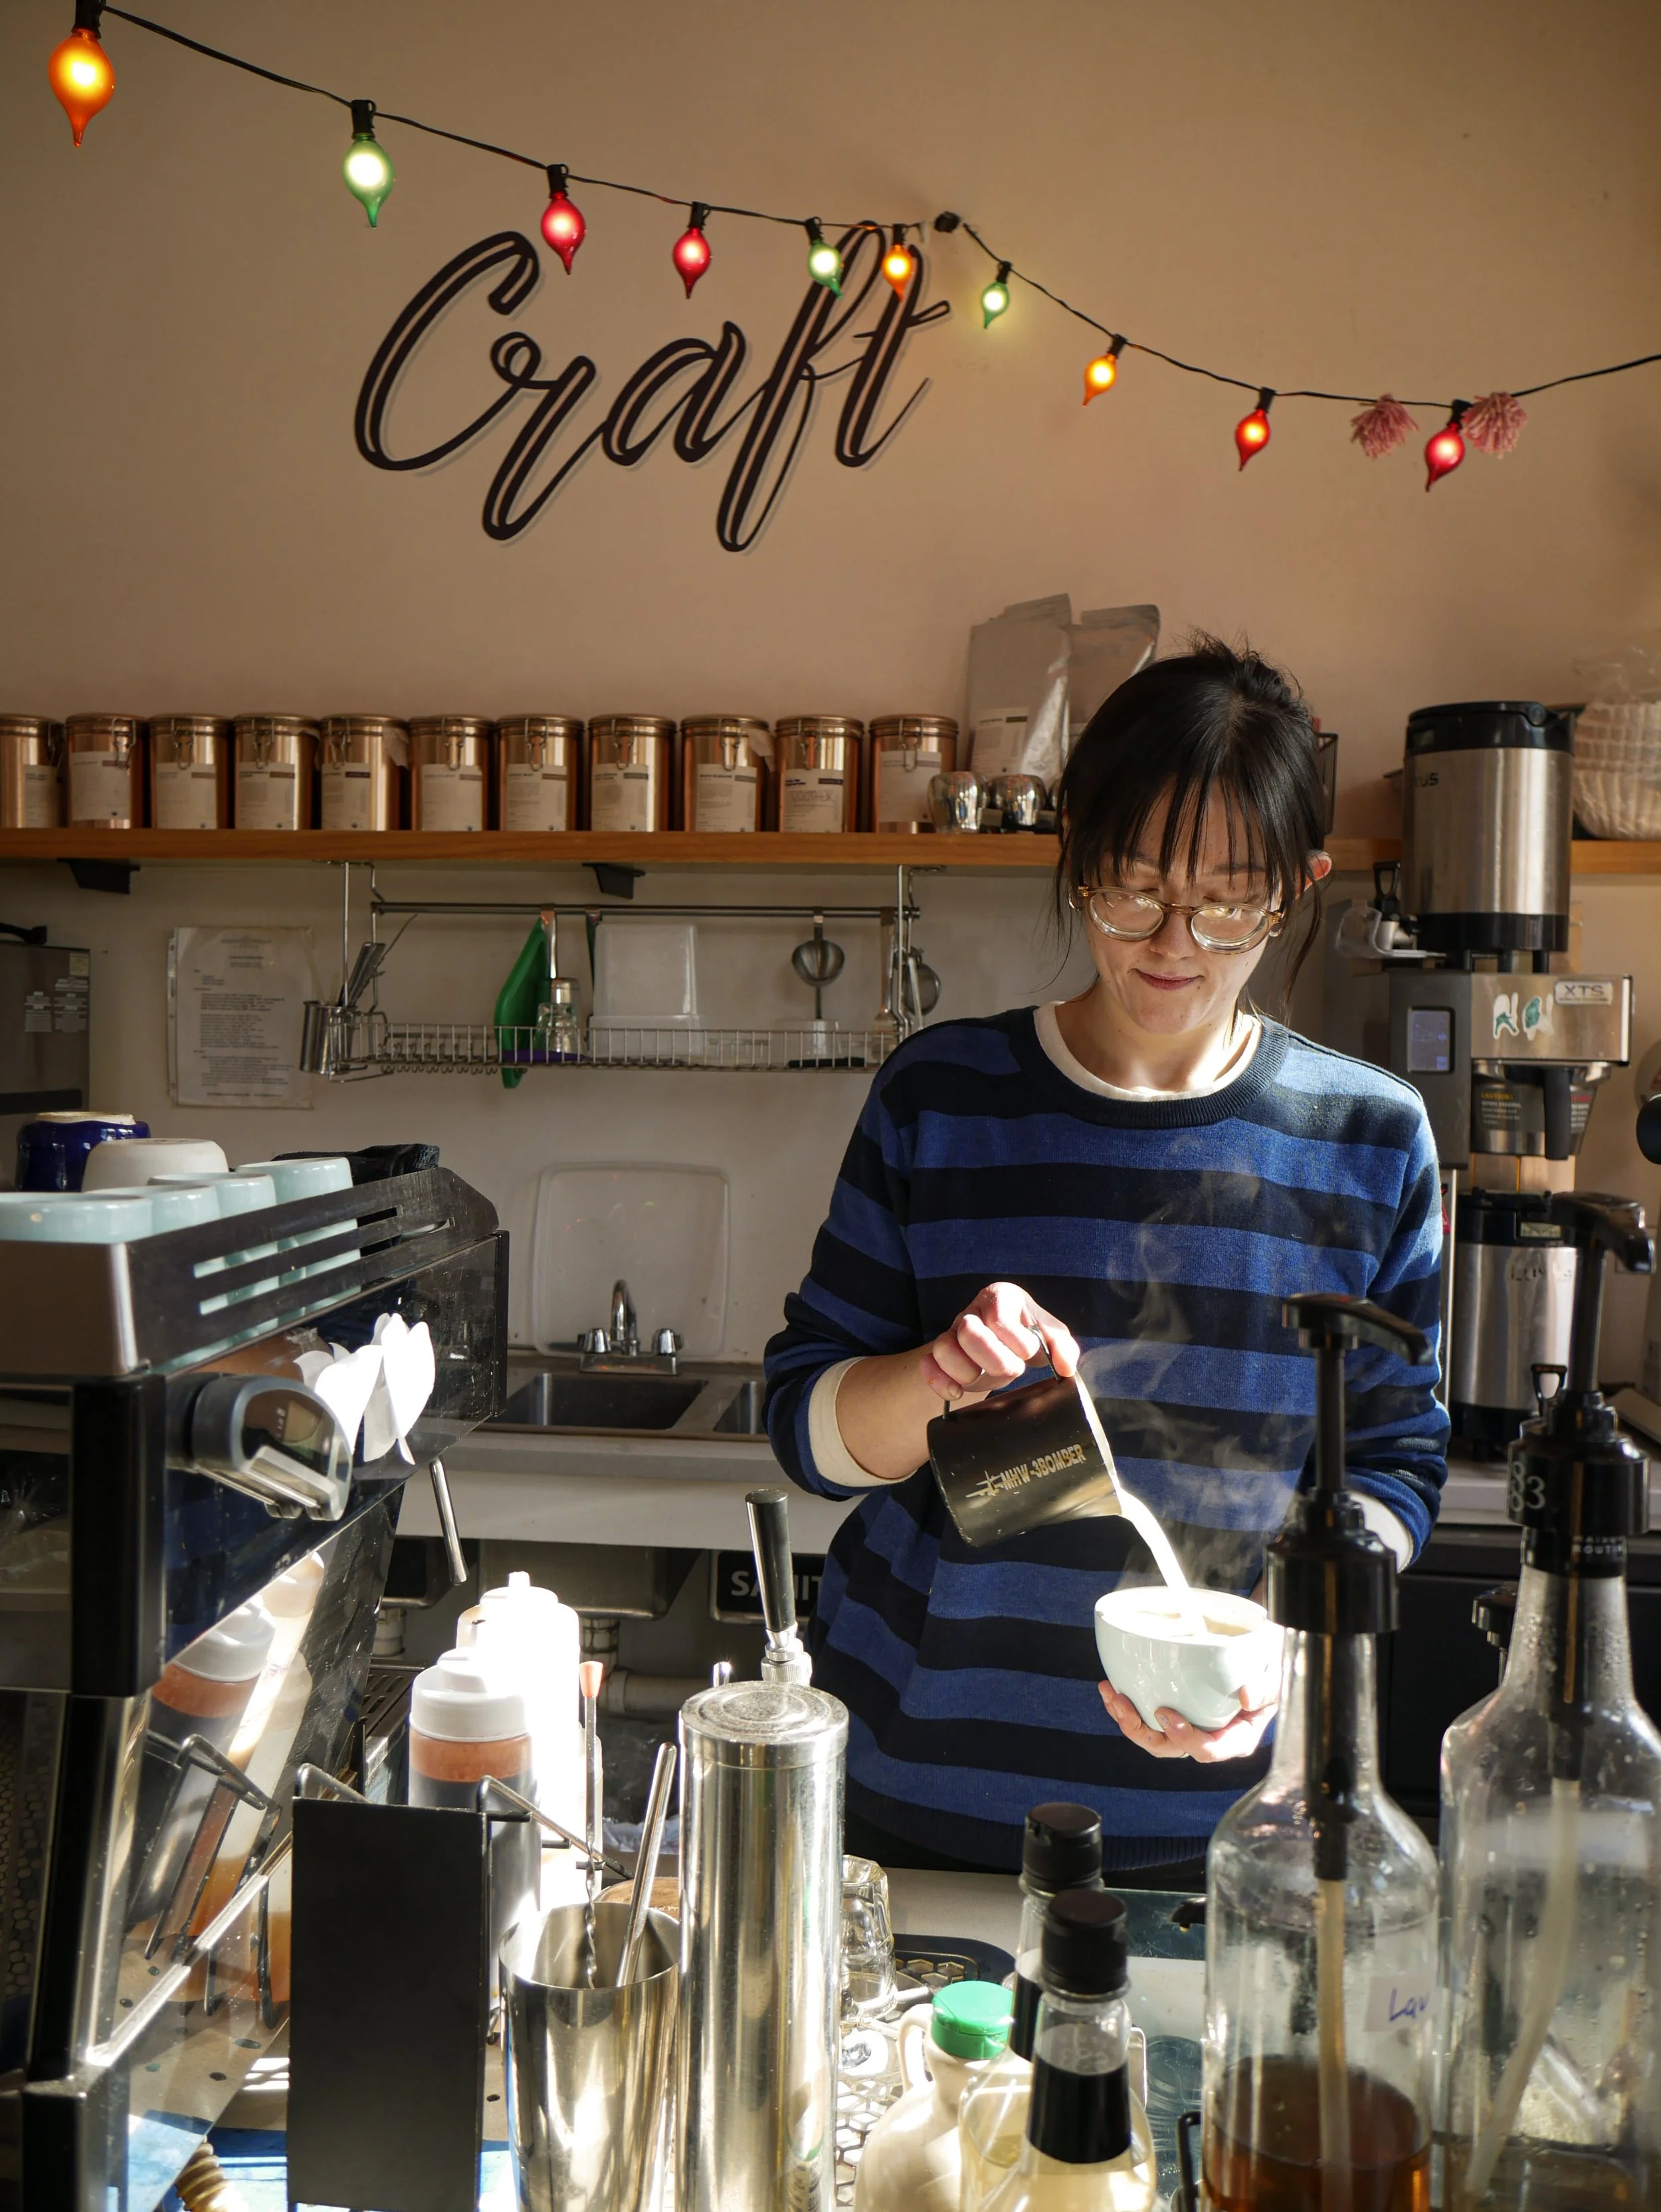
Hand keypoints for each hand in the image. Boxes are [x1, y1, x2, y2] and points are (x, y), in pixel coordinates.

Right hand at [917, 1281, 1080, 1405]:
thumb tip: (1065, 1368)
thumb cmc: (1030, 1335)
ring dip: (966, 1372)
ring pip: (943, 1348)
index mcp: (1000, 1297)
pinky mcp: (940, 1355)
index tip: (1029, 1352)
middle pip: (969, 1333)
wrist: (1009, 1345)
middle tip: (1011, 1369)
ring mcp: (952, 1333)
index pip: (1000, 1320)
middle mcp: (972, 1311)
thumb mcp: (1052, 1336)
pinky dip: (938, 1381)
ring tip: (982, 1377)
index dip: (1017, 1344)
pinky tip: (956, 1392)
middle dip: (994, 1360)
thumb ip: (1064, 1347)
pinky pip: (927, 1364)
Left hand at [1098, 1680, 1278, 1763]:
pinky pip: (1149, 1720)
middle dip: (1142, 1733)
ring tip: (1110, 1693)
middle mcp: (1211, 1737)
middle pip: (1172, 1749)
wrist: (1259, 1650)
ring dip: (1128, 1720)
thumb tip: (1245, 1698)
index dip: (1185, 1738)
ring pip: (1155, 1738)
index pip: (1209, 1750)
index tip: (1165, 1713)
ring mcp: (1192, 1726)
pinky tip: (1112, 1688)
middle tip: (1122, 1703)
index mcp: (1237, 1737)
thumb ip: (1266, 1686)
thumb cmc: (1270, 1663)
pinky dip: (1129, 1706)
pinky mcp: (1178, 1712)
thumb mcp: (1276, 1672)